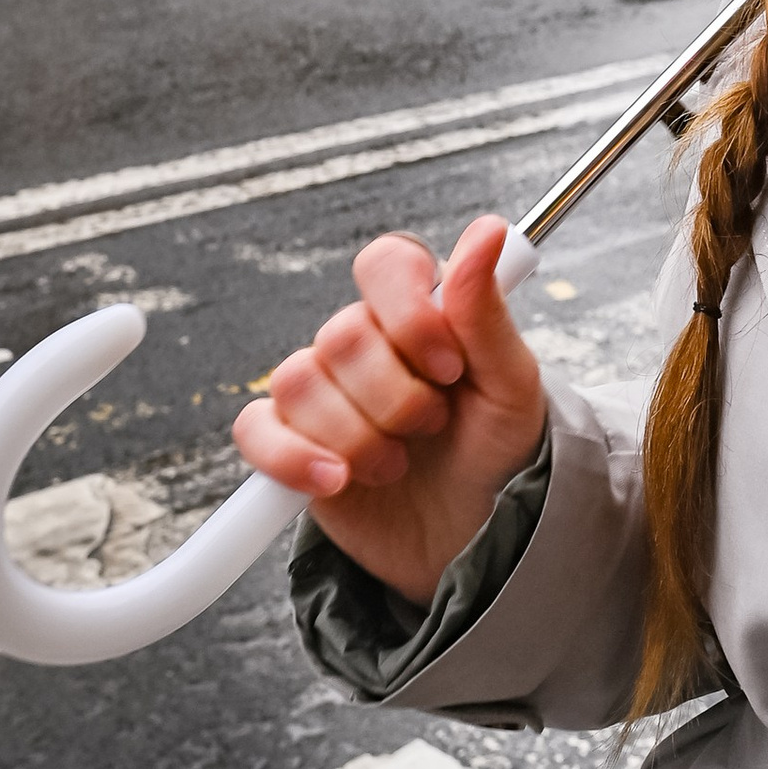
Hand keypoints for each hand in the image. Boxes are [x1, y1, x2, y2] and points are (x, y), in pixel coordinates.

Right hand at [231, 219, 547, 609]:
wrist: (474, 539)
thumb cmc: (498, 452)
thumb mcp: (511, 385)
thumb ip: (486, 311)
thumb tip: (488, 229)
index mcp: (418, 311)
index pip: (385, 264)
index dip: (408, 313)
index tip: (449, 366)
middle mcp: (364, 343)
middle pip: (341, 334)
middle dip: (396, 397)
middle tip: (434, 427)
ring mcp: (323, 392)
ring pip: (299, 382)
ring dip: (358, 437)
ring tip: (397, 465)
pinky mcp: (289, 444)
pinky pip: (256, 430)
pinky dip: (292, 458)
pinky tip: (336, 480)